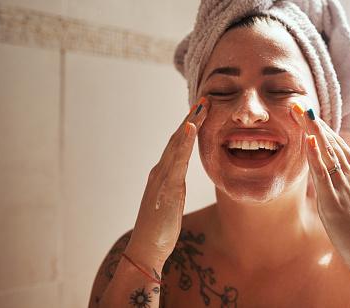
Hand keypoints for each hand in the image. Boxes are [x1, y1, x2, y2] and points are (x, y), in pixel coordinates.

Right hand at [124, 99, 209, 265]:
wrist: (146, 248)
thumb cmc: (159, 229)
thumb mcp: (170, 203)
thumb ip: (173, 189)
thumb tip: (177, 182)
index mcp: (163, 175)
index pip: (177, 145)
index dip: (188, 128)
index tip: (200, 112)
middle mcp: (161, 171)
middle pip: (177, 139)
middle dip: (190, 119)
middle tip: (203, 101)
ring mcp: (162, 177)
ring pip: (176, 144)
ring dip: (189, 123)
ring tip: (200, 106)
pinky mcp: (168, 186)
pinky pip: (177, 160)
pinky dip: (184, 141)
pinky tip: (191, 127)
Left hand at [291, 105, 349, 276]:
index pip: (341, 146)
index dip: (325, 129)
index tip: (312, 114)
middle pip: (332, 144)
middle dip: (315, 123)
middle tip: (300, 104)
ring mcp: (344, 189)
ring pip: (326, 154)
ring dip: (313, 132)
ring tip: (301, 112)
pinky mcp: (334, 203)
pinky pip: (322, 175)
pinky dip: (315, 156)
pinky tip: (307, 140)